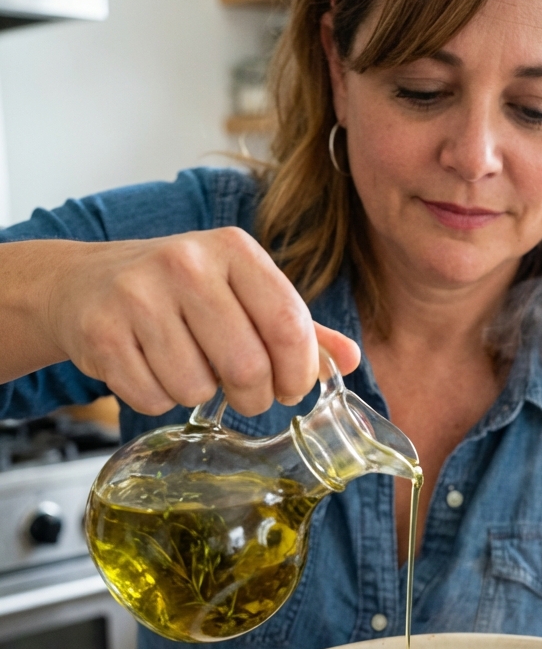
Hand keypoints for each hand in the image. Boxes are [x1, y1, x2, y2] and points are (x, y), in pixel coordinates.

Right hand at [12, 228, 359, 414]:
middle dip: (254, 396)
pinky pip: (152, 398)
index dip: (299, 372)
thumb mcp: (241, 292)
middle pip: (247, 366)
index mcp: (233, 249)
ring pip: (196, 389)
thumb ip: (296, 326)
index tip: (292, 388)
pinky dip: (158, 399)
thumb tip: (351, 360)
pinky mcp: (102, 332)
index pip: (289, 325)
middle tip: (246, 394)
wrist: (84, 283)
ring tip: (187, 367)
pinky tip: (151, 370)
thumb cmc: (178, 292)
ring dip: (200, 396)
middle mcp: (186, 263)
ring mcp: (138, 295)